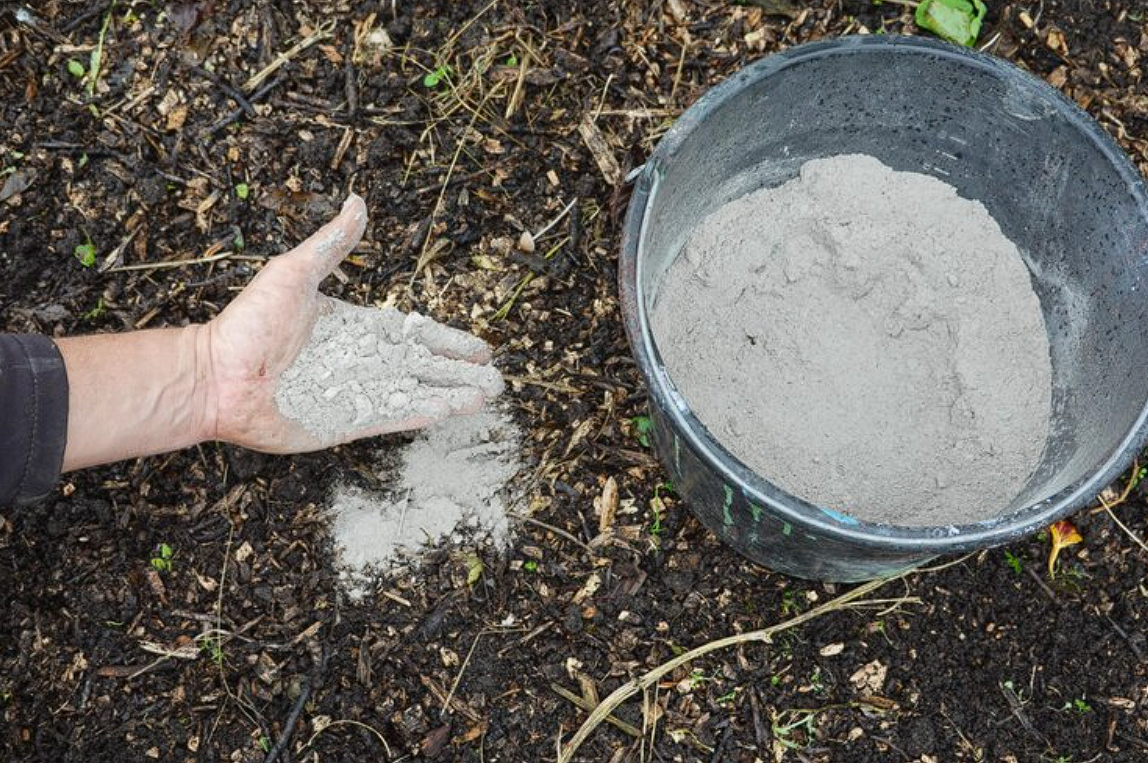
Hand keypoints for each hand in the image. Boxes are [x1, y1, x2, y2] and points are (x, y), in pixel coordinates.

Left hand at [202, 194, 501, 452]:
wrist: (216, 376)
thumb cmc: (248, 324)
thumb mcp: (294, 273)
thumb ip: (332, 244)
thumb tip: (357, 200)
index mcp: (357, 329)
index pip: (415, 335)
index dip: (447, 340)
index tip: (479, 346)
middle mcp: (362, 363)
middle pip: (424, 367)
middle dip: (460, 372)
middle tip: (496, 377)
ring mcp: (357, 395)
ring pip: (417, 394)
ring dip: (452, 394)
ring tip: (486, 396)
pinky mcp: (346, 422)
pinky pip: (394, 417)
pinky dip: (423, 413)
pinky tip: (450, 410)